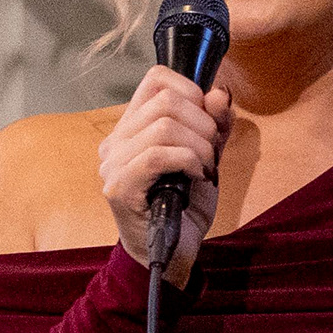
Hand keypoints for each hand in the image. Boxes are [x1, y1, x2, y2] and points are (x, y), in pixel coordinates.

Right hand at [100, 63, 231, 279]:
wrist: (174, 254)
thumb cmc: (185, 206)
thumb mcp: (208, 156)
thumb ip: (214, 123)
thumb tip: (219, 92)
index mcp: (132, 127)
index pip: (156, 79)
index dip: (191, 89)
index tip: (207, 119)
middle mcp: (115, 141)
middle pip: (166, 100)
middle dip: (203, 123)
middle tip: (210, 153)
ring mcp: (113, 165)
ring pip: (163, 126)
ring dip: (199, 146)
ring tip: (204, 169)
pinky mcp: (119, 188)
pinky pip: (158, 155)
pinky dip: (188, 161)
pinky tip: (196, 177)